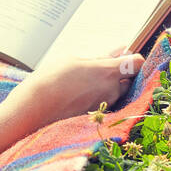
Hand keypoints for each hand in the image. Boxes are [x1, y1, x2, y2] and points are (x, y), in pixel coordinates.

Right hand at [11, 45, 145, 129]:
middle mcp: (110, 91)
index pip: (137, 64)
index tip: (124, 56)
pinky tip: (81, 94)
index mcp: (107, 72)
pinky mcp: (96, 118)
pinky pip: (105, 104)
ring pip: (116, 93)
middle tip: (100, 68)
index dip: (133, 59)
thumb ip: (100, 58)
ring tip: (86, 82)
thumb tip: (119, 52)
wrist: (33, 108)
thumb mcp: (74, 61)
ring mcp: (104, 107)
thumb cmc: (51, 79)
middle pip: (128, 80)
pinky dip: (99, 98)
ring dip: (108, 87)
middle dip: (120, 74)